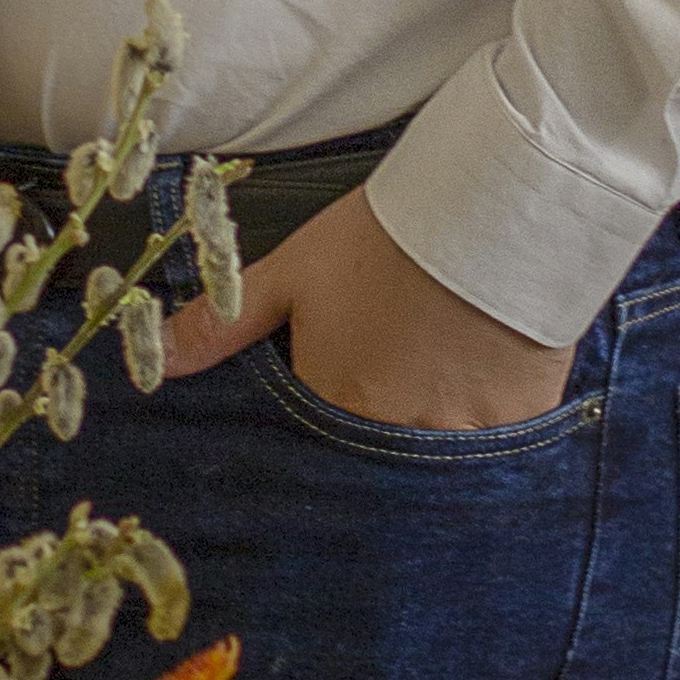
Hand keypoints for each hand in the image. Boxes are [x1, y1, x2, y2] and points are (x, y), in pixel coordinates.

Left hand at [162, 183, 573, 428]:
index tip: (329, 417)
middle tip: (387, 402)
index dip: (315, 444)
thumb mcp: (294, 272)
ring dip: (429, 438)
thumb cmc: (385, 238)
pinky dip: (488, 430)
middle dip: (371, 450)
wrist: (492, 207)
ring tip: (437, 391)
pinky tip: (486, 388)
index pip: (310, 459)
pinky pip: (499, 451)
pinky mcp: (522, 421)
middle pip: (374, 471)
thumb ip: (224, 324)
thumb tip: (157, 363)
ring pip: (435, 464)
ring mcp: (464, 437)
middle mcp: (396, 437)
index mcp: (336, 406)